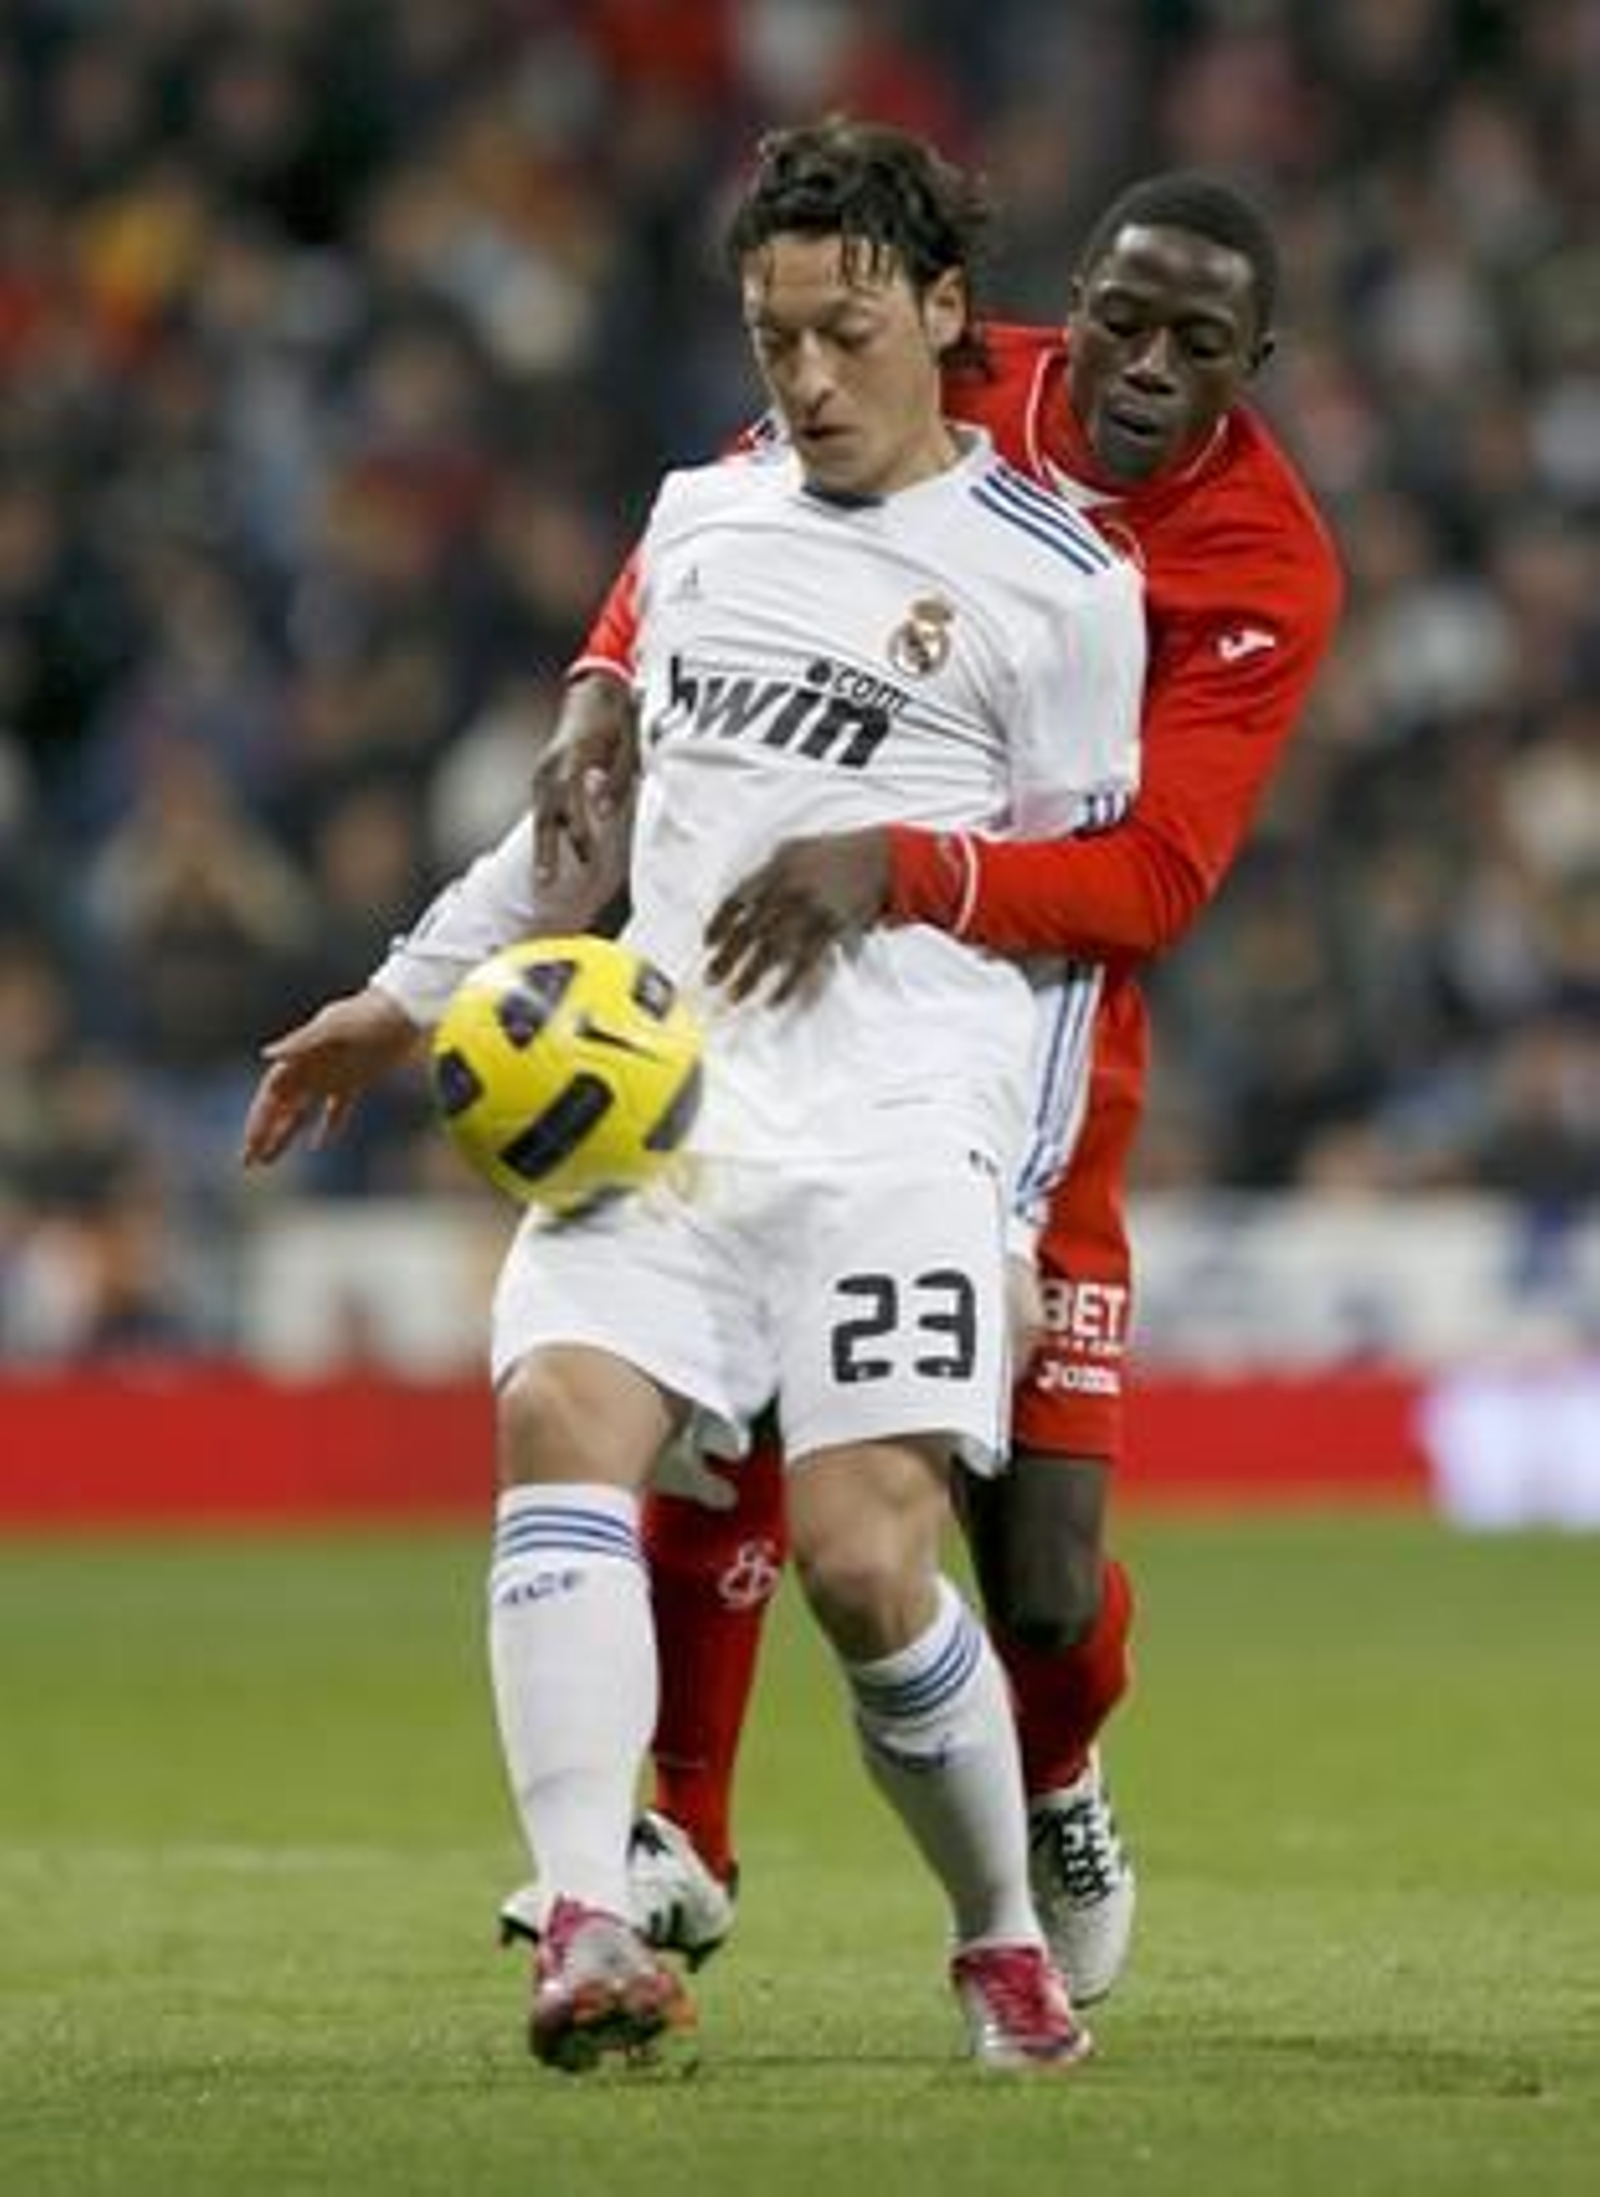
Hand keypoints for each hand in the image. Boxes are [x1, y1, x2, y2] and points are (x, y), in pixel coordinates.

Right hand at [241, 989, 421, 1166]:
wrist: (403, 1010)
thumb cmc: (365, 1014)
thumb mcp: (332, 1026)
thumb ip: (300, 1041)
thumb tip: (266, 1054)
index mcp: (301, 1058)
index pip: (271, 1096)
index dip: (259, 1120)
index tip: (250, 1144)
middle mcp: (311, 1070)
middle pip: (280, 1109)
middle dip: (263, 1135)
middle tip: (248, 1163)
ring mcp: (331, 1077)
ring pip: (302, 1113)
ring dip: (285, 1135)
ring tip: (269, 1161)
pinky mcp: (355, 1081)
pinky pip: (336, 1109)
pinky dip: (328, 1127)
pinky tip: (318, 1145)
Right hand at [531, 675, 640, 881]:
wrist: (596, 691)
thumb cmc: (616, 721)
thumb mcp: (626, 746)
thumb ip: (615, 780)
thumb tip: (602, 812)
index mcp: (571, 757)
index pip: (571, 802)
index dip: (578, 831)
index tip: (586, 858)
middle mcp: (550, 766)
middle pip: (545, 815)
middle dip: (546, 851)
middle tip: (545, 884)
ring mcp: (542, 771)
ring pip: (539, 816)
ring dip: (542, 849)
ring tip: (542, 881)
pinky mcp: (542, 776)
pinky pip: (541, 810)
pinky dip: (544, 835)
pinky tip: (546, 861)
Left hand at [704, 827, 892, 1004]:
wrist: (881, 860)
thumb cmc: (836, 853)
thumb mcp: (796, 849)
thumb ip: (768, 871)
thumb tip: (742, 902)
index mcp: (776, 869)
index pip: (737, 900)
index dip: (719, 924)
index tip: (709, 944)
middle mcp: (789, 890)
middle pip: (749, 930)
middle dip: (727, 958)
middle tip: (710, 980)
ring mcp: (810, 912)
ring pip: (772, 950)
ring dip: (751, 976)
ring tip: (735, 996)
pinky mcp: (831, 929)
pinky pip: (804, 963)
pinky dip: (788, 984)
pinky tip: (774, 1000)